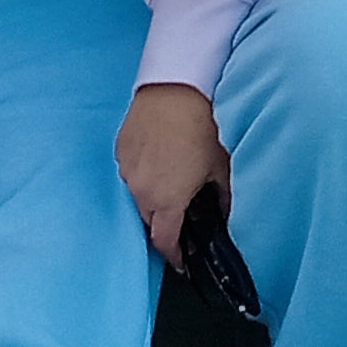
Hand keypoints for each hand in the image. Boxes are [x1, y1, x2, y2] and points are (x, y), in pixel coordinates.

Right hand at [115, 84, 230, 264]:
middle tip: (183, 216)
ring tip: (173, 179)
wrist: (176, 86)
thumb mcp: (221, 166)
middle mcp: (141, 191)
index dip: (175, 256)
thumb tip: (226, 214)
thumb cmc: (202, 126)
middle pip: (150, 221)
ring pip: (138, 196)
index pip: (164, 243)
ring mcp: (127, 169)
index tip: (183, 260)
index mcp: (166, 201)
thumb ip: (222, 198)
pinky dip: (144, 174)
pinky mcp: (121, 149)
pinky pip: (131, 173)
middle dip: (165, 224)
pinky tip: (162, 158)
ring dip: (153, 197)